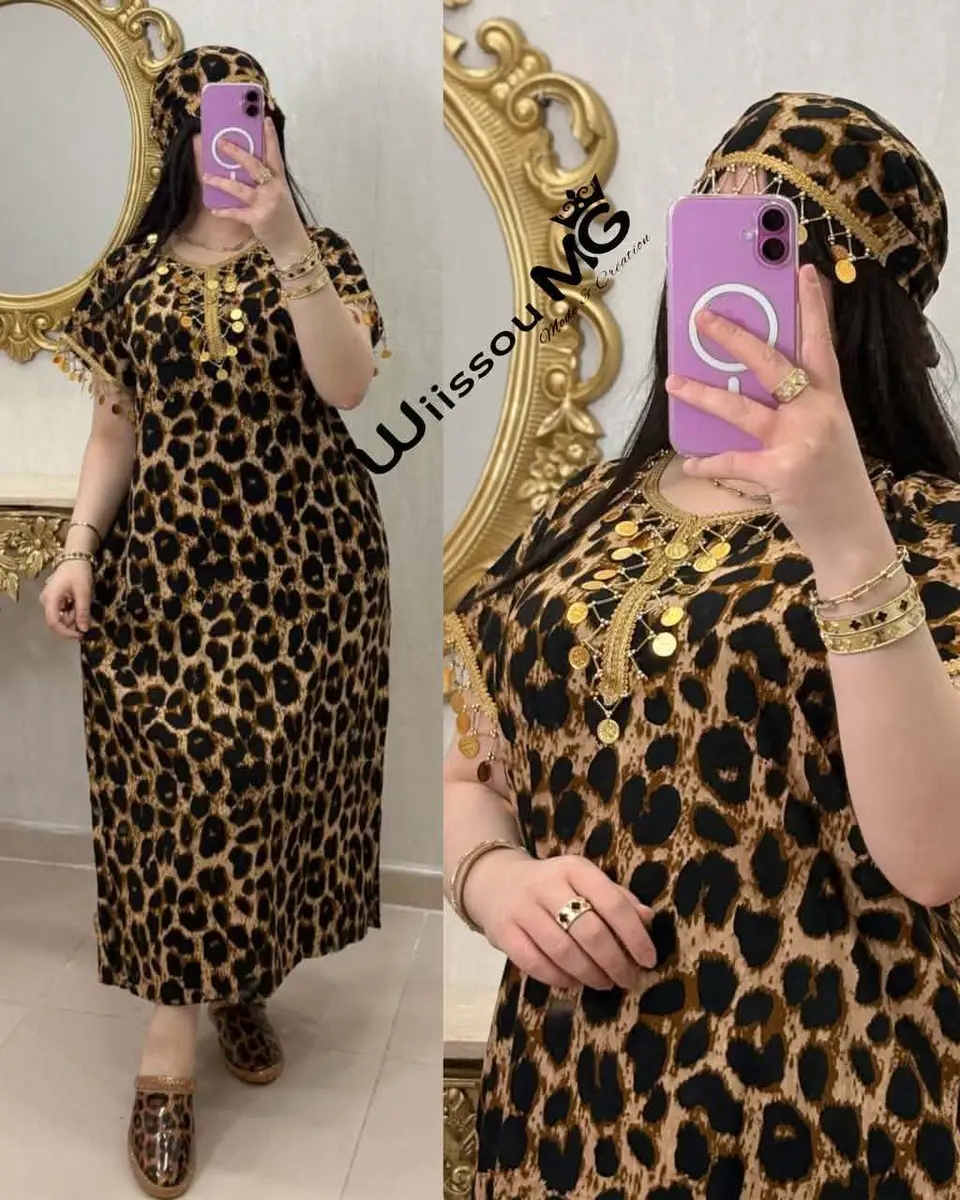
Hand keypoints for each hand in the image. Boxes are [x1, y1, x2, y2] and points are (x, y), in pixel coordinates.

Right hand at [39, 561, 92, 640]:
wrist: (75, 558)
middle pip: (57, 621)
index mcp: (50, 599)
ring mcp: (49, 600)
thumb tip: (84, 629)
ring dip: (74, 615)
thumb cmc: (78, 573)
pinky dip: (72, 610)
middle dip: (72, 622)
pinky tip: (78, 600)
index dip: (66, 632)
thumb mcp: (83, 593)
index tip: (80, 635)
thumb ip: (82, 612)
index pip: (54, 623)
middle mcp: (46, 601)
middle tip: (85, 613)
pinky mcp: (54, 599)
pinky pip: (62, 611)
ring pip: (61, 617)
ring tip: (82, 601)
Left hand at [203, 118, 307, 257]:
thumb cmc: (282, 217)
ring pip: (240, 189)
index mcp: (280, 181)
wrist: (291, 243)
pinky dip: (224, 211)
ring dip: (221, 182)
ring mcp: (266, 204)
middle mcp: (274, 189)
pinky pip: (237, 212)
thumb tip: (240, 168)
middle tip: (221, 142)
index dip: (270, 136)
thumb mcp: (279, 195)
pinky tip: (214, 209)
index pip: (275, 154)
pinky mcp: (258, 219)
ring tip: (206, 177)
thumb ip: (265, 182)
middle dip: (237, 153)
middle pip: (255, 166)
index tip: (265, 118)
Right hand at [464, 849, 657, 990]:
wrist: (496, 883)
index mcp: (574, 868)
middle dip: (615, 962)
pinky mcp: (503, 932)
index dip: (634, 935)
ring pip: (563, 951)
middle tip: (629, 979)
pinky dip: (560, 979)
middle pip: (589, 931)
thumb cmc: (554, 887)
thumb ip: (616, 898)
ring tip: (604, 983)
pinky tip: (574, 982)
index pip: (612, 902)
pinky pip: (536, 964)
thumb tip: (647, 919)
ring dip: (590, 974)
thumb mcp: (584, 881)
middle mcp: (546, 885)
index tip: (648, 959)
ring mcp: (522, 909)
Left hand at [666, 264, 888, 558]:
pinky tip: (690, 462)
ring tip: (673, 382)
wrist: (850, 531)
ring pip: (742, 408)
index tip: (801, 270)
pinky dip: (707, 462)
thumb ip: (797, 409)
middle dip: (735, 337)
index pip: (821, 342)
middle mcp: (817, 413)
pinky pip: (731, 461)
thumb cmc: (831, 482)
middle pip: (772, 363)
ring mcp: (799, 440)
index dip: (812, 305)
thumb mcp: (825, 435)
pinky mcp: (780, 471)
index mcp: (830, 399)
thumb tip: (744, 388)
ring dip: (703, 394)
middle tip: (703, 317)